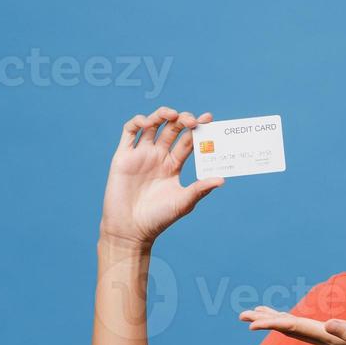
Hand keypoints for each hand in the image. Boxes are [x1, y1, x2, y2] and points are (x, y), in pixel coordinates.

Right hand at [99, 106, 222, 249]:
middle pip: (172, 129)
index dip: (198, 129)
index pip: (188, 141)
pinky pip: (129, 132)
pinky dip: (138, 122)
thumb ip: (200, 189)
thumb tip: (222, 179)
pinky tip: (147, 123)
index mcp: (173, 165)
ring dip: (162, 115)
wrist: (130, 229)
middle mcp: (158, 157)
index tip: (209, 119)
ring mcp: (141, 154)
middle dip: (183, 120)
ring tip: (173, 115)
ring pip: (152, 125)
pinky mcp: (123, 156)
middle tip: (192, 120)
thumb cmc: (158, 218)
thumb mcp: (183, 202)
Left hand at [240, 305, 345, 344]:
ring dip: (280, 323)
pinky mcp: (342, 342)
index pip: (296, 328)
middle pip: (292, 330)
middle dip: (268, 322)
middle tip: (243, 316)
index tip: (250, 322)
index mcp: (332, 337)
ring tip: (261, 317)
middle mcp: (329, 341)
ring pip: (300, 331)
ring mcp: (335, 342)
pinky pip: (311, 332)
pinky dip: (297, 325)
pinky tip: (297, 324)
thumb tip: (330, 327)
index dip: (273, 323)